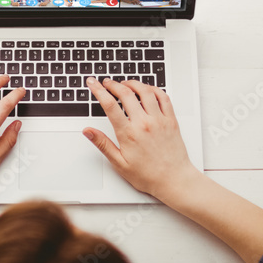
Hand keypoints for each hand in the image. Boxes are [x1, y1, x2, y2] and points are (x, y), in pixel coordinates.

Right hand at [82, 78, 198, 198]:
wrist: (174, 180)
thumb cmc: (148, 175)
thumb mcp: (119, 163)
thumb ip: (103, 144)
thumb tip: (88, 132)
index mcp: (129, 133)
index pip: (109, 105)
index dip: (98, 90)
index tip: (92, 83)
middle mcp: (144, 123)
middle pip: (125, 93)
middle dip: (113, 84)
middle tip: (106, 83)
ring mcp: (159, 120)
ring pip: (145, 91)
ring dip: (132, 83)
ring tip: (124, 83)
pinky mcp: (171, 120)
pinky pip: (163, 97)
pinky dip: (153, 89)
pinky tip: (147, 89)